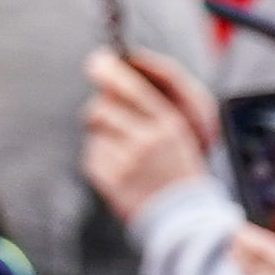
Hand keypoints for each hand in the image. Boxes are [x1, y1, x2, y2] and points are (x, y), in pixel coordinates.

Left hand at [86, 46, 220, 219]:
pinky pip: (94, 150)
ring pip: (96, 127)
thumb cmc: (177, 167)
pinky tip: (121, 166)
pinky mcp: (107, 176)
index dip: (114, 72)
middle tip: (97, 78)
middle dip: (100, 94)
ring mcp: (125, 160)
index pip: (136, 91)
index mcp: (170, 127)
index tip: (101, 58)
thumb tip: (114, 80)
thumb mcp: (180, 134)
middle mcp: (147, 141)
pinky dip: (102, 152)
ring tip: (123, 141)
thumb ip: (152, 107)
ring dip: (103, 126)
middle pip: (104, 106)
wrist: (180, 216)